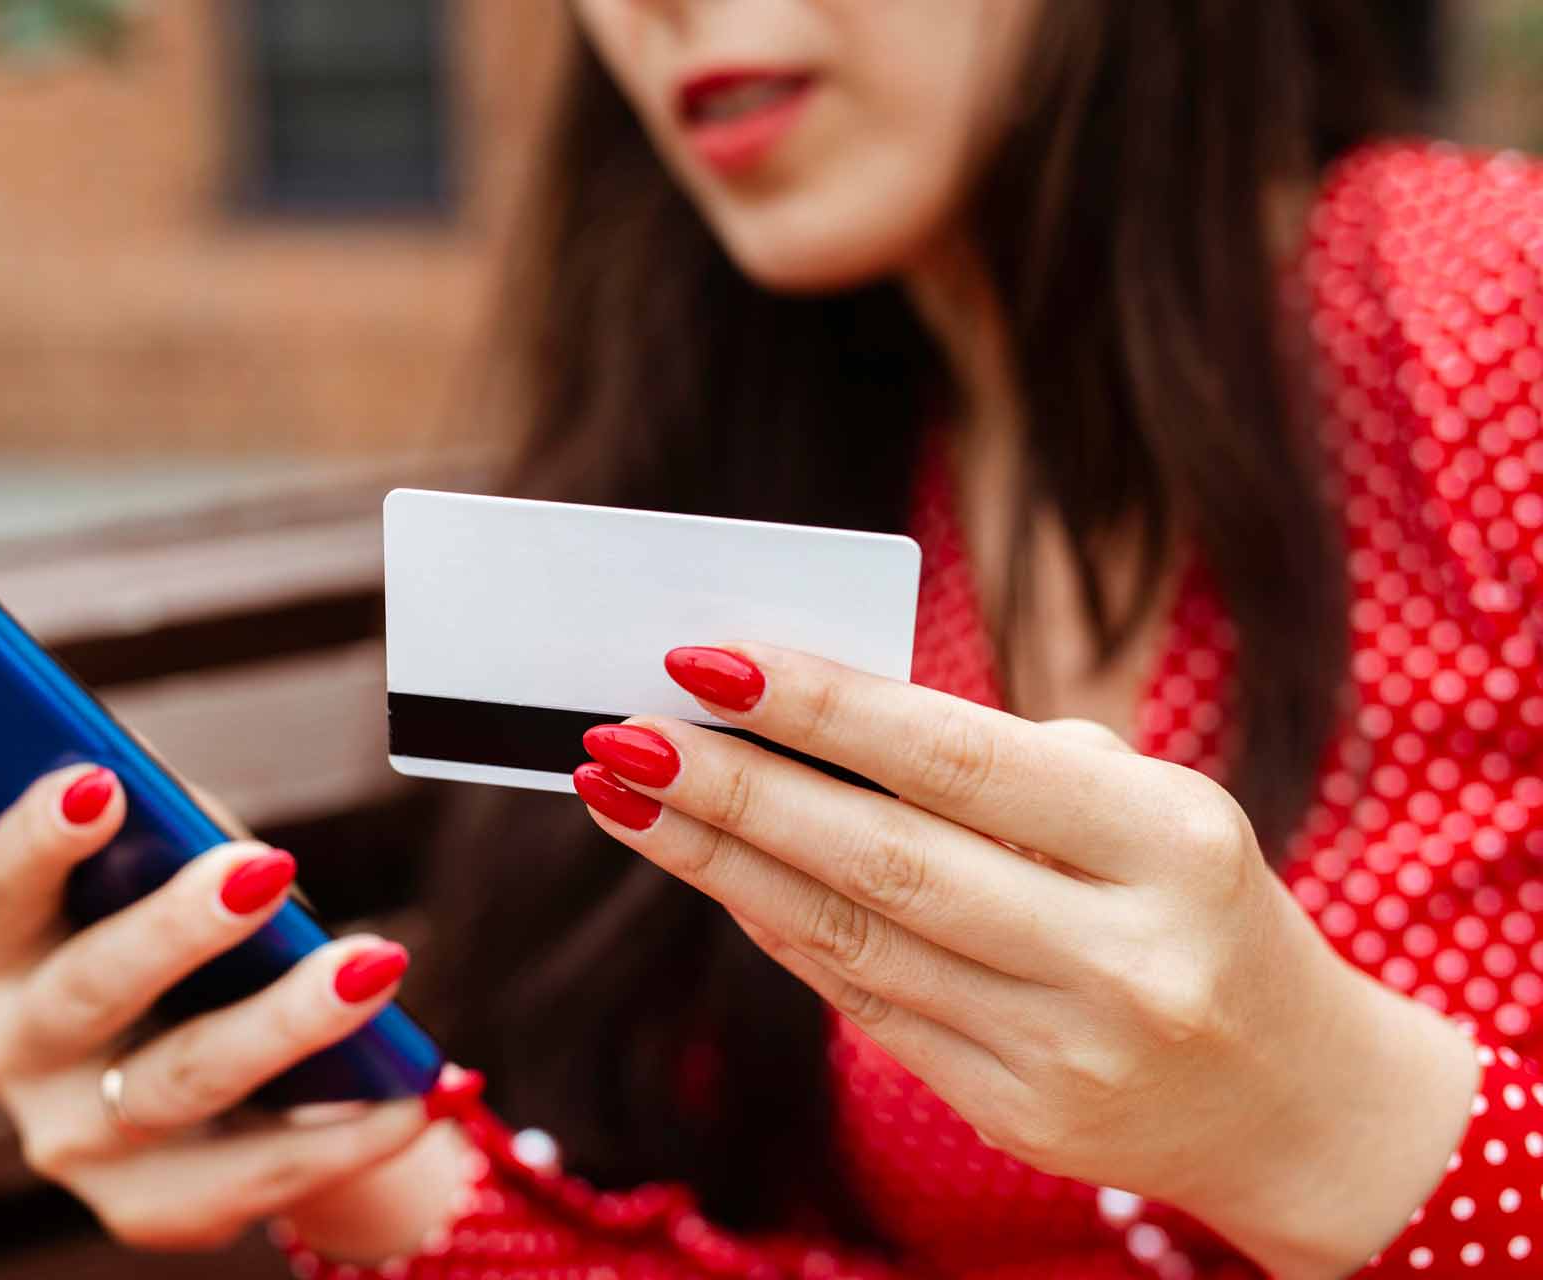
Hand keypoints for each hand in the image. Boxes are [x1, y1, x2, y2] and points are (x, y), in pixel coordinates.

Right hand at [0, 764, 472, 1256]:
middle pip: (91, 990)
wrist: (223, 1089)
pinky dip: (341, 1135)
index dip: (41, 838)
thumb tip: (229, 841)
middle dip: (180, 927)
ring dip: (288, 1020)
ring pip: (185, 1079)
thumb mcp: (166, 880)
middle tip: (269, 867)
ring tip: (375, 966)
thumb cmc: (189, 942)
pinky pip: (255, 1173)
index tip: (103, 783)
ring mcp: (73, 1143)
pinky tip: (410, 1096)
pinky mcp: (148, 1208)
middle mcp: (11, 1053)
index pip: (1, 890)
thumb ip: (177, 845)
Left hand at [574, 644, 1480, 1278]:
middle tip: (621, 734)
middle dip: (733, 790)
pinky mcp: (1014, 1113)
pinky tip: (710, 872)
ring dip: (719, 863)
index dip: (823, 709)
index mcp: (1169, 844)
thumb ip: (1015, 770)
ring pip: (850, 939)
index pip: (959, 760)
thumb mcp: (1160, 813)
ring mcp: (1063, 1050)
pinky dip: (776, 930)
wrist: (1294, 1101)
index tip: (707, 661)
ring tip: (624, 797)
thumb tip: (819, 728)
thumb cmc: (1201, 908)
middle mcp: (1119, 955)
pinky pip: (864, 1005)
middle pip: (882, 859)